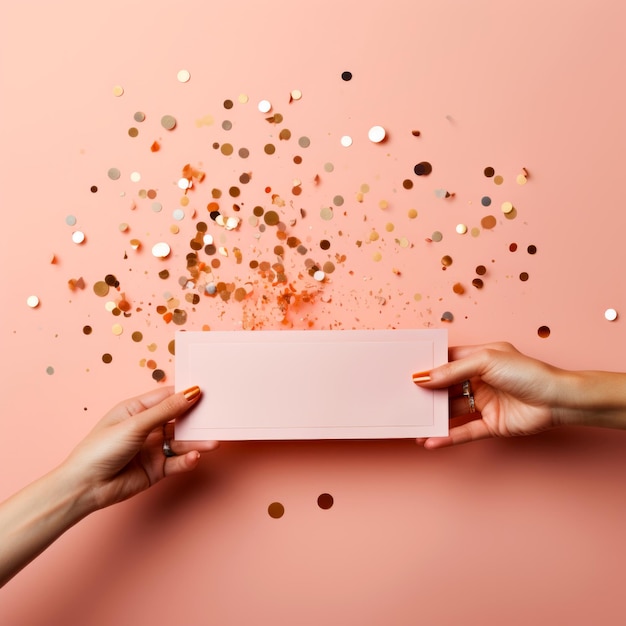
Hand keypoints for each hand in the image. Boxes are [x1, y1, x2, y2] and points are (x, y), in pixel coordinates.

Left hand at [62, 385, 218, 512]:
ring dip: (196, 442)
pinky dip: (187, 459)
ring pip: (181, 441)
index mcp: (137, 409)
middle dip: (197, 419)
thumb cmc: (100, 449)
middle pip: (179, 419)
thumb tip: (191, 392)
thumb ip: (167, 410)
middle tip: (217, 416)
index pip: (168, 397)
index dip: (187, 394)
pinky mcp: (156, 469)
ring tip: (212, 442)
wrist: (85, 487)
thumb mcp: (136, 424)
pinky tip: (194, 457)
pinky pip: (177, 461)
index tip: (208, 390)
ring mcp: (152, 448)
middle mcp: (147, 427)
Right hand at [414, 342, 566, 448]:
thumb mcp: (486, 361)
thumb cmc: (528, 372)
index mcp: (478, 359)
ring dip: (434, 418)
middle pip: (446, 387)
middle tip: (404, 399)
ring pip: (452, 411)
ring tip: (413, 424)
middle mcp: (480, 380)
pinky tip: (431, 441)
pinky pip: (465, 432)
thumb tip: (423, 377)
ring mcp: (485, 403)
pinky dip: (447, 437)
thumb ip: (452, 370)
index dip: (428, 366)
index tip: (406, 371)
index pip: (446, 360)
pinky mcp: (491, 425)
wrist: (558, 400)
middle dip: (427, 394)